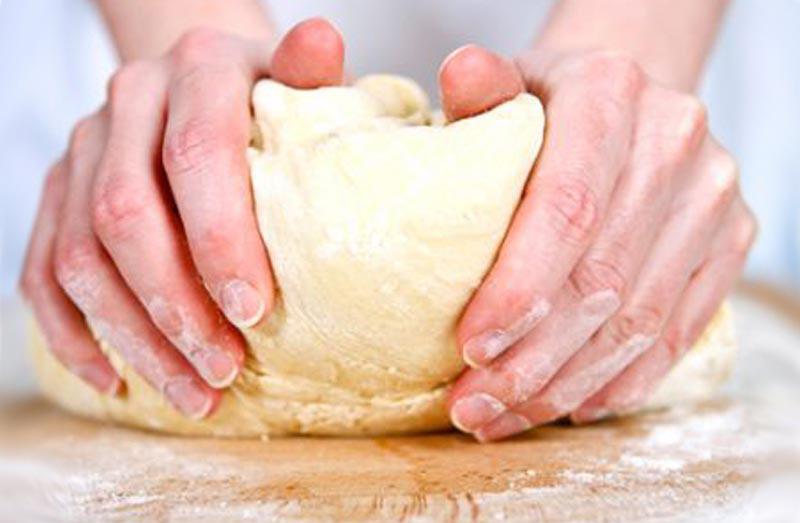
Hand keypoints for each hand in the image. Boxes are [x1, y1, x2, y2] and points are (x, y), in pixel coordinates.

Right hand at [20, 18, 344, 418]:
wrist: (202, 75)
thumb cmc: (267, 93)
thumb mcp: (297, 78)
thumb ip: (310, 71)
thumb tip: (323, 41)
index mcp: (194, 70)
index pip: (196, 155)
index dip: (220, 238)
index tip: (255, 312)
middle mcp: (126, 104)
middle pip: (126, 215)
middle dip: (175, 305)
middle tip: (225, 370)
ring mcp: (82, 149)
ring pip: (81, 257)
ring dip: (134, 337)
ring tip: (193, 394)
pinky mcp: (56, 191)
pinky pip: (42, 272)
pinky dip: (74, 334)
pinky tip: (118, 380)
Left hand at [440, 47, 755, 440]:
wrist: (630, 103)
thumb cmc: (552, 102)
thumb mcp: (510, 86)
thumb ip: (483, 91)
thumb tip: (462, 71)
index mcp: (611, 96)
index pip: (567, 207)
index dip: (519, 289)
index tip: (470, 348)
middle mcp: (674, 144)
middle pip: (600, 279)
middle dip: (531, 359)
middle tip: (473, 406)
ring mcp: (711, 197)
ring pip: (638, 319)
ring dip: (567, 383)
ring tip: (505, 416)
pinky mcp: (729, 241)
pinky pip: (677, 331)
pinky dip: (621, 379)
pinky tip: (572, 405)